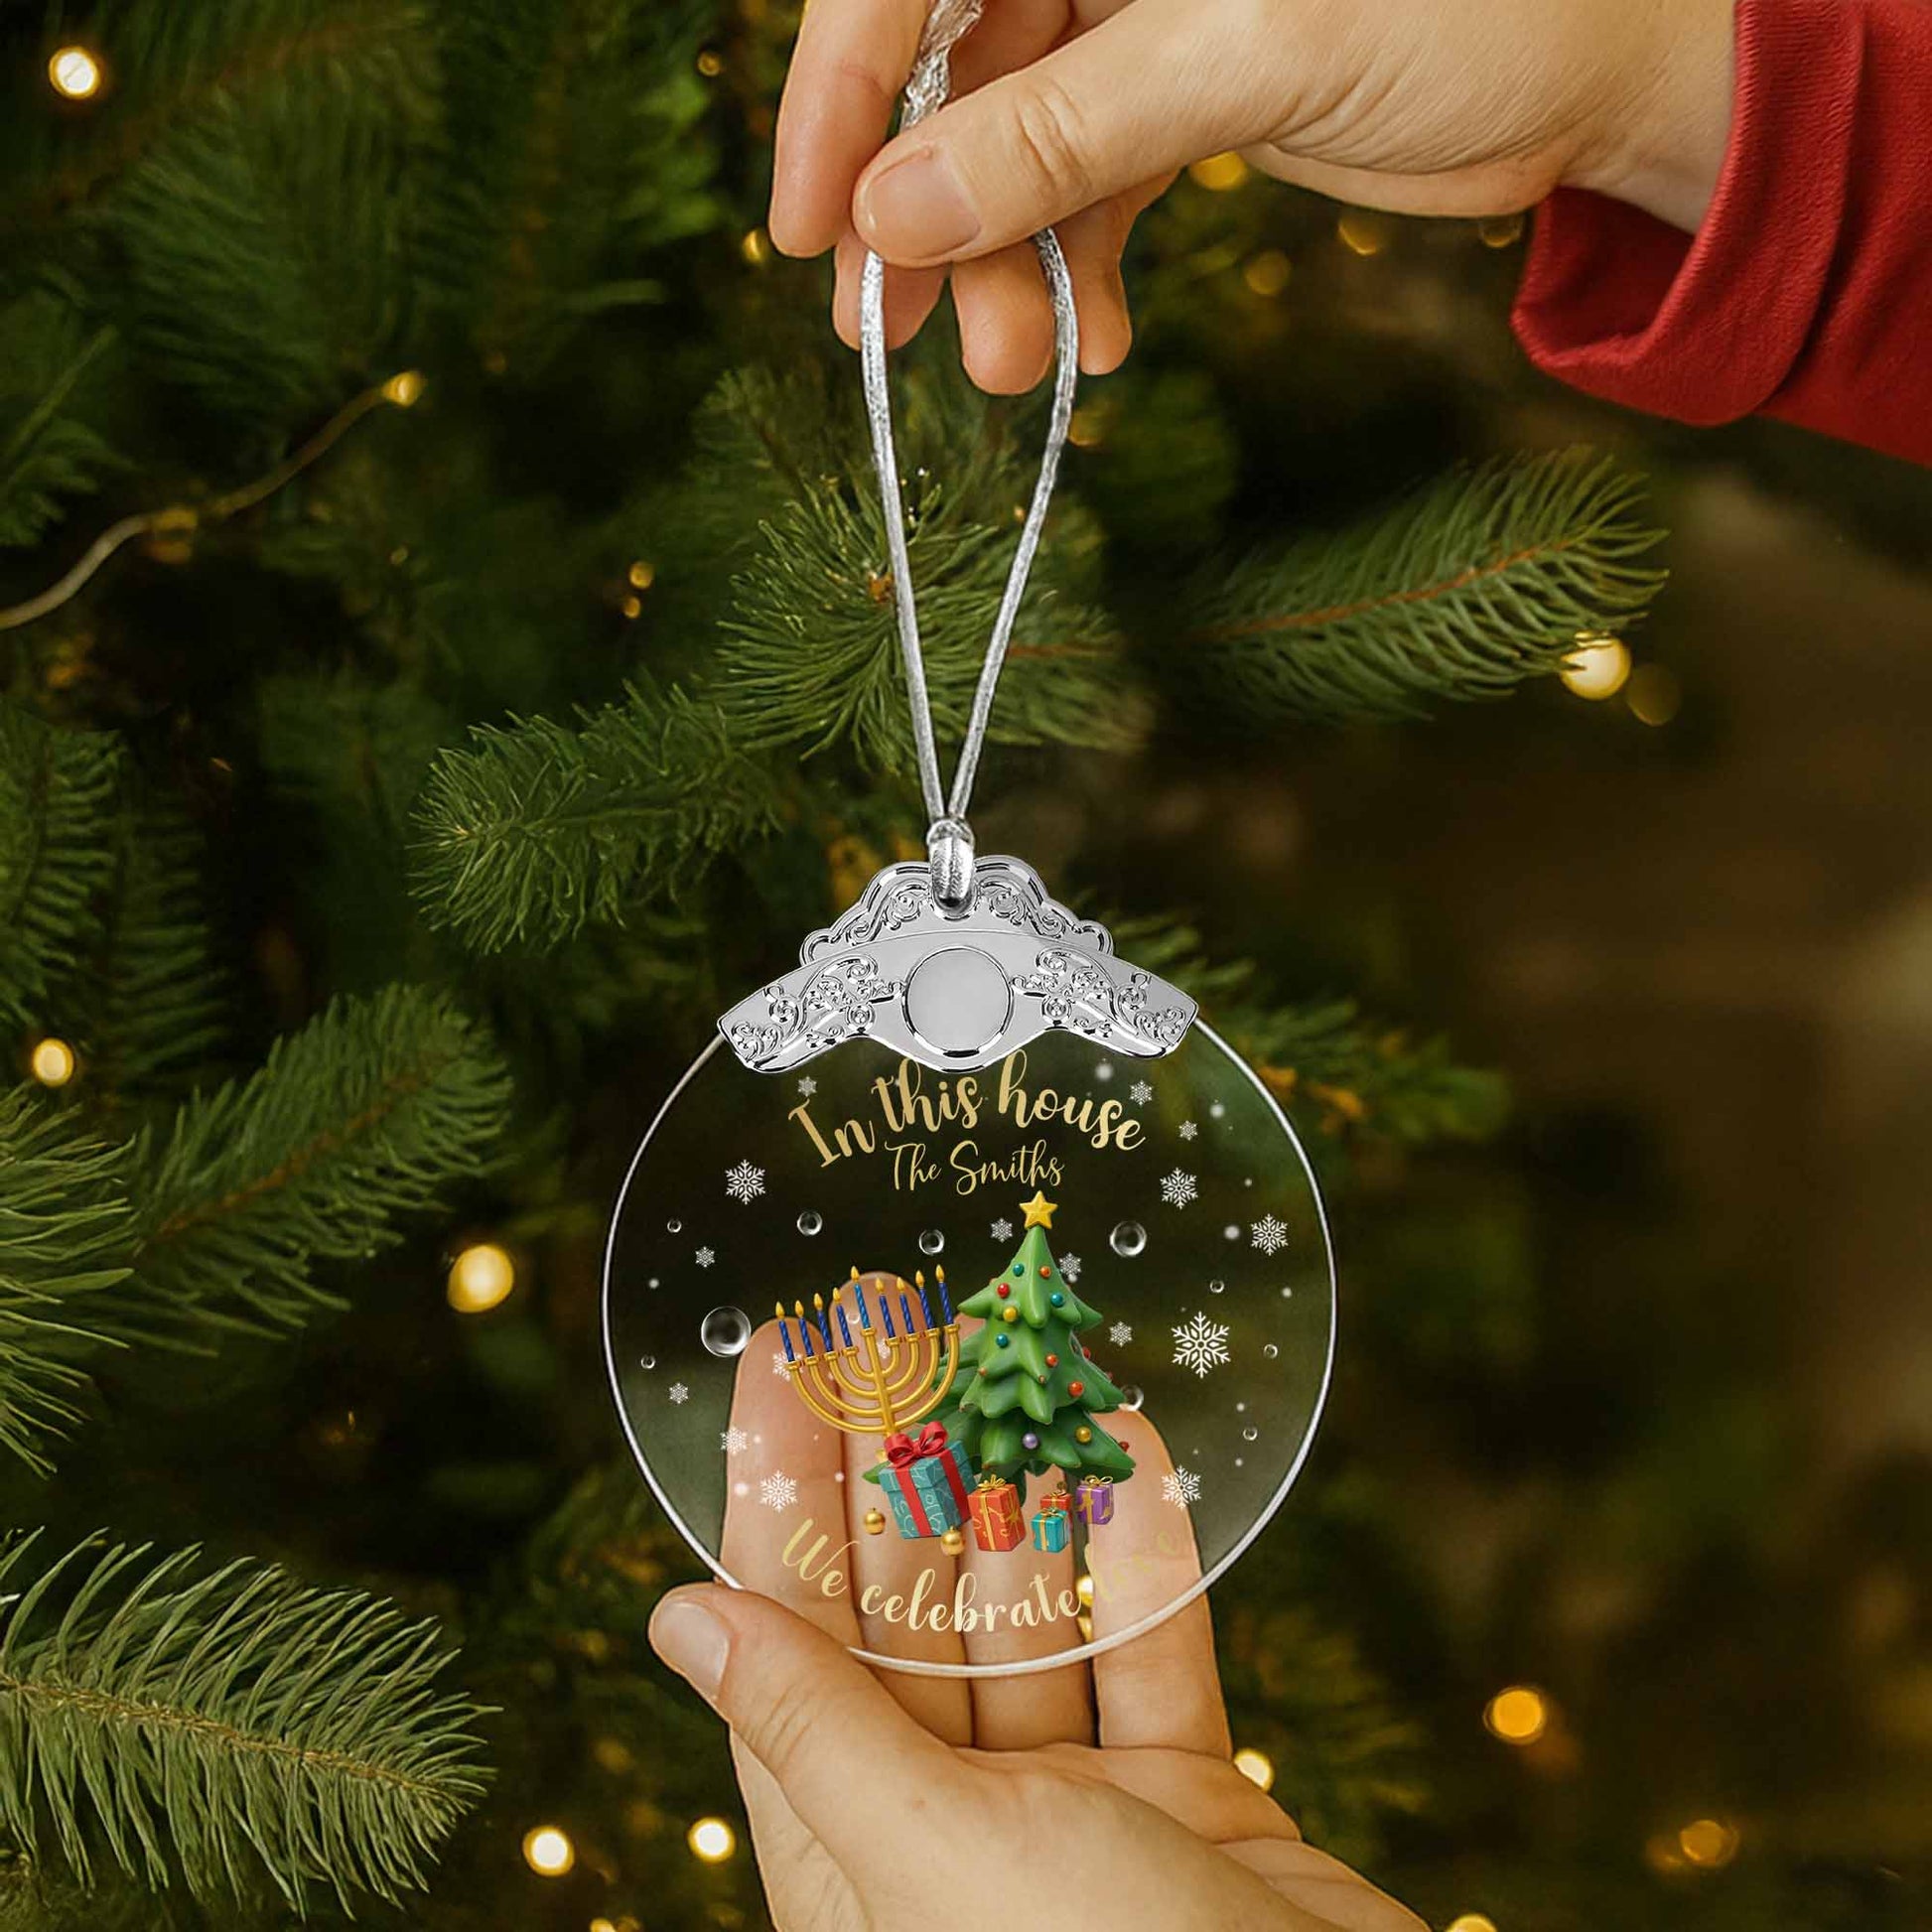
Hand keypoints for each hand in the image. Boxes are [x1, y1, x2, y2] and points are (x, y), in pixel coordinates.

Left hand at [648, 1324, 1423, 1930]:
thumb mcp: (944, 1859)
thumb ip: (819, 1733)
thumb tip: (677, 1618)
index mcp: (854, 1860)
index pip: (786, 1631)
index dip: (774, 1485)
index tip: (779, 1353)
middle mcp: (949, 1829)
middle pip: (905, 1606)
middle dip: (900, 1455)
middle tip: (898, 1308)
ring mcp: (1073, 1816)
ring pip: (1030, 1616)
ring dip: (1024, 1488)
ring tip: (1012, 1351)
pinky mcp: (1185, 1805)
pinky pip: (1149, 1654)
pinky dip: (1141, 1557)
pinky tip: (1130, 1448)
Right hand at [769, 0, 1734, 391]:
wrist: (1601, 68)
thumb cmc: (1470, 2)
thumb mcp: (1252, 50)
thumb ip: (1066, 127)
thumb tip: (894, 213)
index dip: (844, 92)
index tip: (812, 229)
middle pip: (950, 71)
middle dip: (927, 215)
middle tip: (901, 343)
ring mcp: (1132, 18)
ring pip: (1009, 148)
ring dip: (1000, 270)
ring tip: (1019, 374)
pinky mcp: (1174, 96)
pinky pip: (1081, 191)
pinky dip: (1072, 273)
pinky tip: (1094, 345)